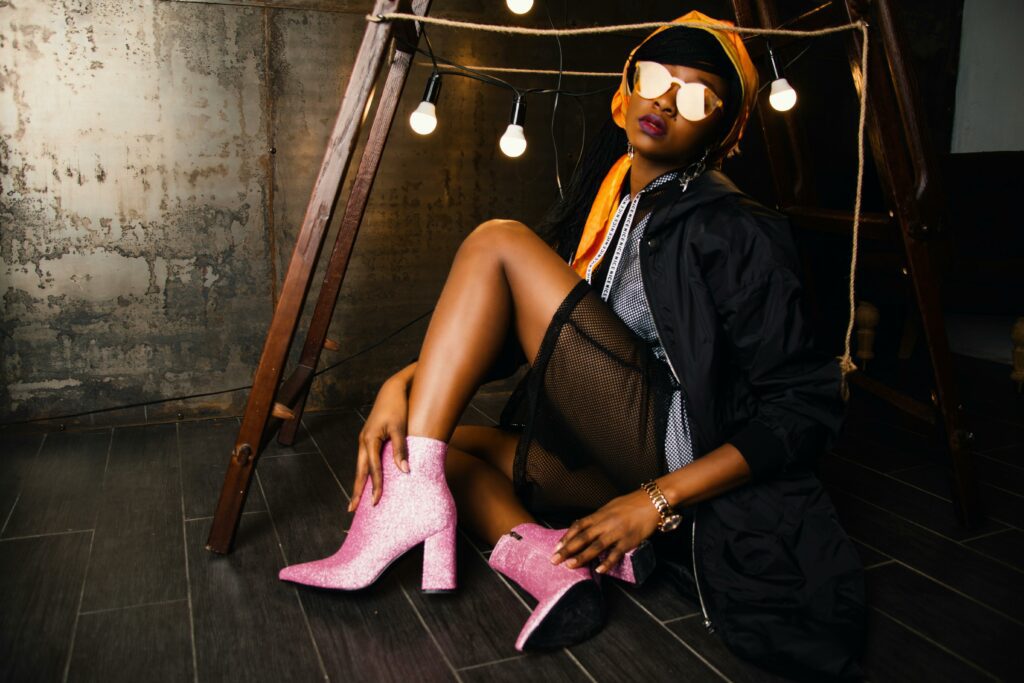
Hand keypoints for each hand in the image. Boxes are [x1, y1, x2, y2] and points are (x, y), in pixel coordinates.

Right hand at [350, 374, 410, 510]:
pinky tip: (367, 480)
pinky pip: (365, 460)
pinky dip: (364, 472)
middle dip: (356, 491)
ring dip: (359, 483)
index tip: (375, 503)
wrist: (392, 390)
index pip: (373, 469)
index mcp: (369, 440)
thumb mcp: (400, 428)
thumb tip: (404, 471)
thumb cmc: (398, 408)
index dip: (375, 487)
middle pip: (359, 471)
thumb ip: (400, 449)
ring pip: (360, 466)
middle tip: (352, 509)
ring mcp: (364, 440)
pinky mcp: (368, 439)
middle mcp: (363, 441)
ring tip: (357, 500)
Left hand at [550, 490, 660, 573]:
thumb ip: (598, 518)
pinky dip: (607, 562)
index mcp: (599, 515)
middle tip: (555, 560)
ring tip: (570, 566)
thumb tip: (586, 526)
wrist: (651, 501)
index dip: (567, 537)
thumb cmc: (631, 504)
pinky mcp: (628, 540)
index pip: (578, 526)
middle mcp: (605, 523)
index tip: (557, 547)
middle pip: (582, 538)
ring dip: (582, 557)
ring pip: (596, 546)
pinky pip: (615, 553)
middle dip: (567, 550)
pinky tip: (599, 569)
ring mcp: (616, 532)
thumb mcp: (610, 507)